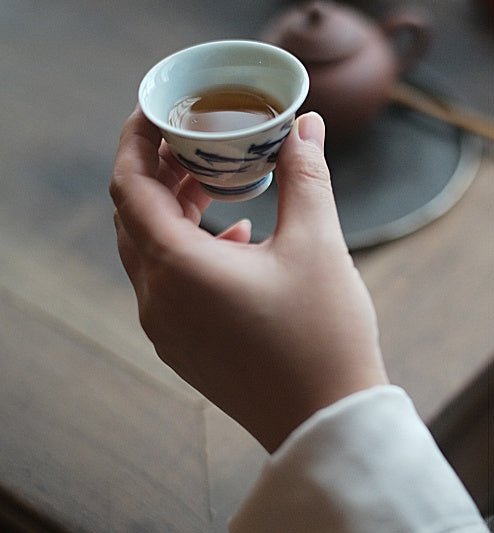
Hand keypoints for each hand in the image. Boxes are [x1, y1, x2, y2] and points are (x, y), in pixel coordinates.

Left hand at [110, 108, 387, 451]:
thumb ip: (305, 175)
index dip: (136, 138)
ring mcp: (166, 328)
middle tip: (198, 142)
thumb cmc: (323, 336)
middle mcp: (157, 298)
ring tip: (219, 185)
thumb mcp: (318, 244)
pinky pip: (165, 284)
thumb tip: (305, 125)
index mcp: (178, 266)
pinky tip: (238, 240)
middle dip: (159, 172)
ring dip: (174, 211)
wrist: (326, 423)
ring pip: (148, 251)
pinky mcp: (182, 349)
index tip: (161, 110)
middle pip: (134, 215)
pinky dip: (187, 250)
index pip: (128, 184)